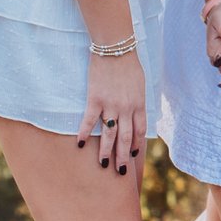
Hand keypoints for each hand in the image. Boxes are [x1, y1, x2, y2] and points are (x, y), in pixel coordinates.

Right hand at [80, 49, 147, 174]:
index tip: (131, 156)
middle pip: (125, 137)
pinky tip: (80, 144)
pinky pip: (89, 120)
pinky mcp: (95, 98)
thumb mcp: (140, 84)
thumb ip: (137, 100)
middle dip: (122, 156)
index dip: (135, 145)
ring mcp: (111, 105)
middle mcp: (127, 108)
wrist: (116, 48)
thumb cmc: (129, 65)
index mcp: (139, 104)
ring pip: (109, 134)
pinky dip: (84, 133)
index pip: (139, 131)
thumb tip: (135, 113)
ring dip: (106, 151)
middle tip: (120, 172)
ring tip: (103, 165)